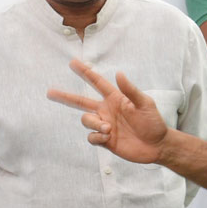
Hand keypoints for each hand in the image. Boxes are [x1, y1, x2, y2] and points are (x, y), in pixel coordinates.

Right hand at [47, 59, 168, 164]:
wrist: (156, 145)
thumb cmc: (153, 122)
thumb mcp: (145, 103)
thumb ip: (131, 90)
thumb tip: (118, 73)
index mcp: (114, 98)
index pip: (96, 82)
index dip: (84, 72)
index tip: (72, 62)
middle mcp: (106, 110)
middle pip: (80, 101)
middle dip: (65, 96)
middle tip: (50, 92)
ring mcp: (104, 125)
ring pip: (86, 120)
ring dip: (94, 123)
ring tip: (109, 129)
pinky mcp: (104, 140)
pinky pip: (91, 137)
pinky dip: (97, 137)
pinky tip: (108, 138)